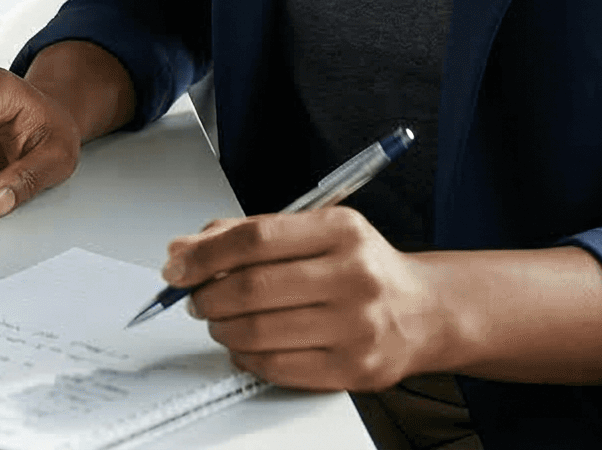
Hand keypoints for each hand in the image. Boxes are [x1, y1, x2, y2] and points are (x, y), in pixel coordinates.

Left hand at [169, 208, 450, 392]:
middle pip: (252, 288)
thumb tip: (184, 250)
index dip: (205, 254)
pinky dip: (247, 358)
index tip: (177, 265)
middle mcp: (354, 276)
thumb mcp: (316, 231)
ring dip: (223, 329)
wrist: (424, 312)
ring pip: (259, 332)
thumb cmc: (361, 268)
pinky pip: (277, 367)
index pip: (256, 239)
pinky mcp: (354, 369)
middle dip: (207, 296)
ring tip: (221, 321)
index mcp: (342, 231)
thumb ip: (249, 234)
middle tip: (196, 298)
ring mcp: (356, 327)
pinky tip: (246, 346)